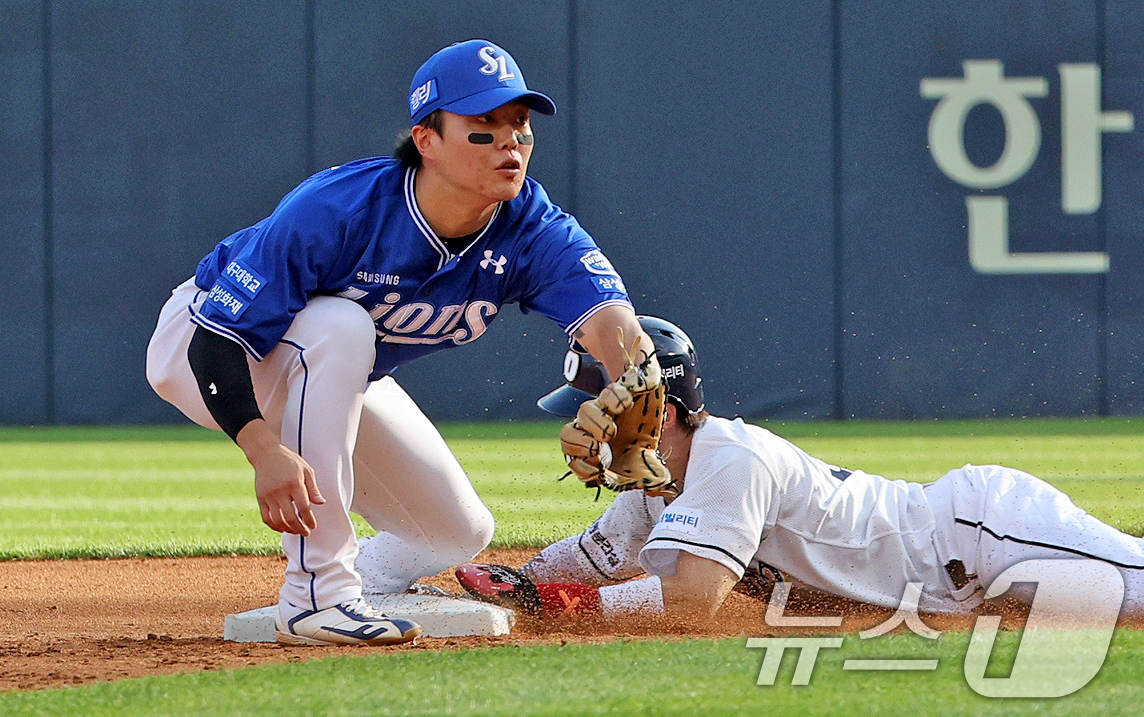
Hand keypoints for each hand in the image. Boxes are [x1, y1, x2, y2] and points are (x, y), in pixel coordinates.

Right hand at [237, 420, 325, 534]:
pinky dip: (274, 526)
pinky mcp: (260, 498)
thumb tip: (320, 503)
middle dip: (299, 528)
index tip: (313, 526)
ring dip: (287, 529)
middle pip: (290, 517)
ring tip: (295, 531)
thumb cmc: (289, 461)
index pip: (304, 507)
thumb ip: (313, 488)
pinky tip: (282, 528)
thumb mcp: (306, 470)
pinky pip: (266, 518)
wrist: (267, 454)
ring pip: (278, 520)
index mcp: (294, 484)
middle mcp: (280, 491)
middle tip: (306, 532)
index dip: (309, 520)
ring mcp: (269, 496)